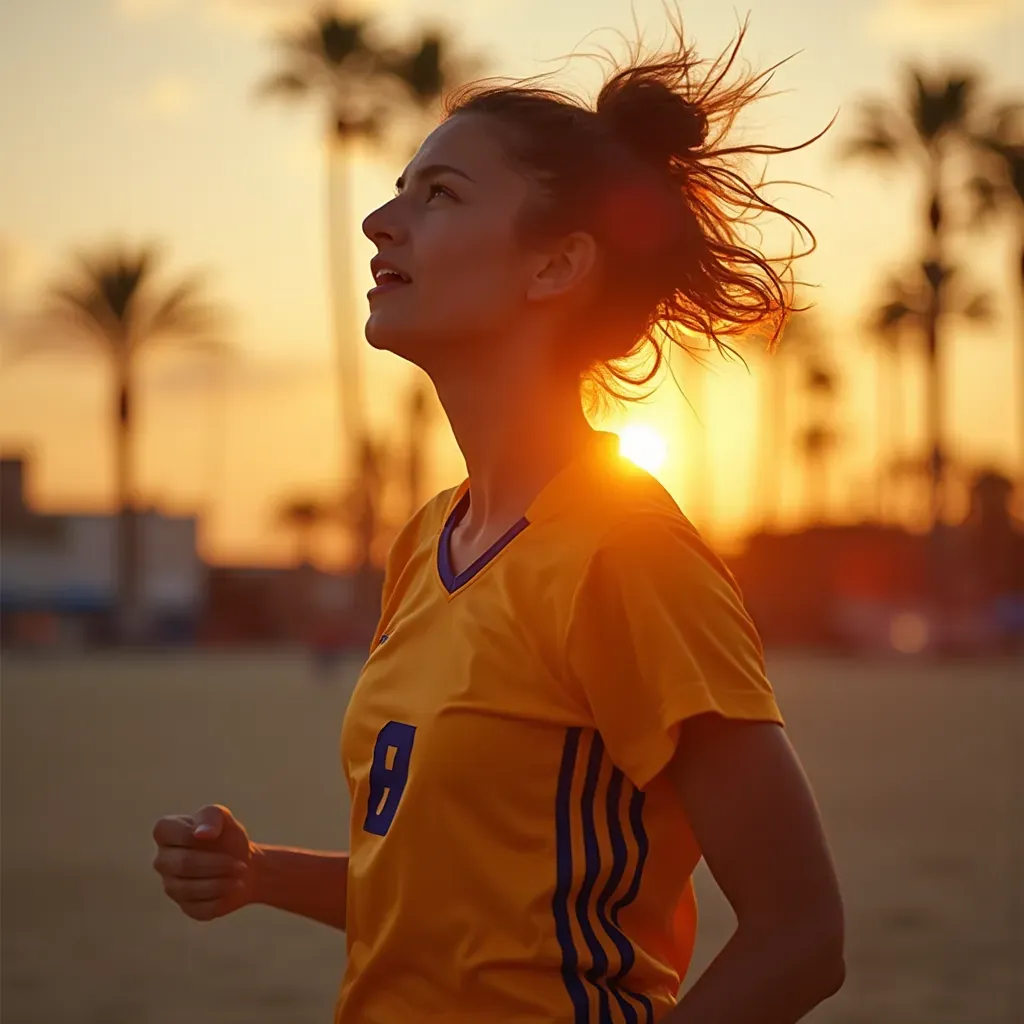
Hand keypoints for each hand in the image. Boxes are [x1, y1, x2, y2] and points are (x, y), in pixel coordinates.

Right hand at [151, 804, 254, 921]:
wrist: (246, 866)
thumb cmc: (228, 837)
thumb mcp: (224, 817)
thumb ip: (211, 817)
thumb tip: (199, 833)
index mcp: (166, 833)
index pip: (168, 833)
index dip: (196, 834)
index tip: (219, 835)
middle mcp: (163, 861)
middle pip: (182, 864)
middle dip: (216, 862)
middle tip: (240, 863)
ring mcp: (171, 886)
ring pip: (189, 889)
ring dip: (221, 881)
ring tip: (240, 873)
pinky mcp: (186, 907)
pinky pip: (200, 908)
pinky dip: (221, 897)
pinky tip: (232, 887)